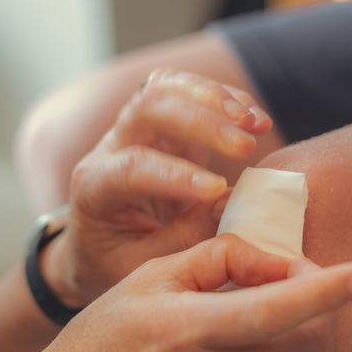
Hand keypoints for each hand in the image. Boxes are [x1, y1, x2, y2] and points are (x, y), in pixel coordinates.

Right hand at [23, 235, 351, 351]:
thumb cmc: (102, 338)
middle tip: (292, 281)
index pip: (278, 310)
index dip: (332, 289)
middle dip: (319, 306)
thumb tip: (279, 260)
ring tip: (284, 320)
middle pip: (309, 343)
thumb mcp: (148, 277)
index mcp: (186, 331)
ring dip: (317, 343)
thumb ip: (218, 257)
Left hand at [46, 68, 274, 304]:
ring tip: (257, 124)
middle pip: (149, 107)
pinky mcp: (164, 123)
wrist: (97, 242)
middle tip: (246, 147)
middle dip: (201, 121)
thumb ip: (182, 237)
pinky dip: (226, 98)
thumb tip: (230, 203)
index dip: (177, 174)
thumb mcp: (141, 264)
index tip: (218, 190)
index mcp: (94, 186)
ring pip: (167, 87)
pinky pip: (188, 91)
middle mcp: (110, 146)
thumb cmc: (115, 258)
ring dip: (215, 99)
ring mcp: (136, 128)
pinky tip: (257, 119)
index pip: (132, 167)